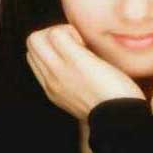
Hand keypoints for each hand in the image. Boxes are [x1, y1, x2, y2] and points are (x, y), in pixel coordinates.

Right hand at [26, 24, 145, 120]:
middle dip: (51, 34)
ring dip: (59, 31)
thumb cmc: (114, 107)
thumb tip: (84, 62)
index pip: (35, 57)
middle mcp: (50, 80)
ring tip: (80, 44)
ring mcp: (59, 71)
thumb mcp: (87, 96)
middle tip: (76, 44)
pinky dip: (70, 31)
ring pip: (36, 38)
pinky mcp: (75, 61)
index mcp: (53, 89)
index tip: (74, 51)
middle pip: (31, 44)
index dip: (52, 45)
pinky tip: (86, 44)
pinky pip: (57, 34)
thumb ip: (78, 81)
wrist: (121, 121)